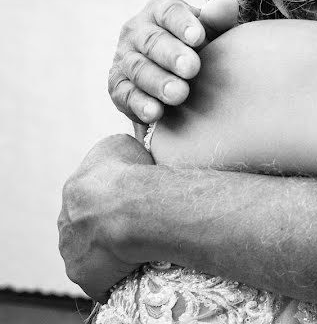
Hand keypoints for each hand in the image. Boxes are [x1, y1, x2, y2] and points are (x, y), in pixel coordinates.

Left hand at [58, 135, 153, 301]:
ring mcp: (72, 251)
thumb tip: (121, 161)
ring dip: (110, 253)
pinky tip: (135, 270)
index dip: (113, 200)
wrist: (134, 210)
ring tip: (139, 249)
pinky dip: (115, 278)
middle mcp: (67, 221)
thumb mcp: (121, 145)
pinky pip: (100, 281)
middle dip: (106, 227)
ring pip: (91, 254)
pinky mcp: (84, 276)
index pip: (90, 197)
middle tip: (136, 226)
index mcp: (75, 190)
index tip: (132, 202)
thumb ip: (114, 156)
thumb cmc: (133, 175)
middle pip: (86, 227)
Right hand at [108, 0, 239, 124]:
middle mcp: (137, 31)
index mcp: (160, 10)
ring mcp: (124, 58)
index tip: (198, 37)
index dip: (183, 24)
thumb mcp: (212, 31)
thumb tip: (228, 3)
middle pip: (152, 40)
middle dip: (172, 55)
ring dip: (158, 82)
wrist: (179, 74)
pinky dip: (140, 104)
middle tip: (192, 69)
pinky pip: (125, 94)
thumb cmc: (201, 46)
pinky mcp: (117, 85)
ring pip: (138, 68)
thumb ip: (218, 19)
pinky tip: (155, 113)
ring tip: (179, 94)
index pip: (169, 12)